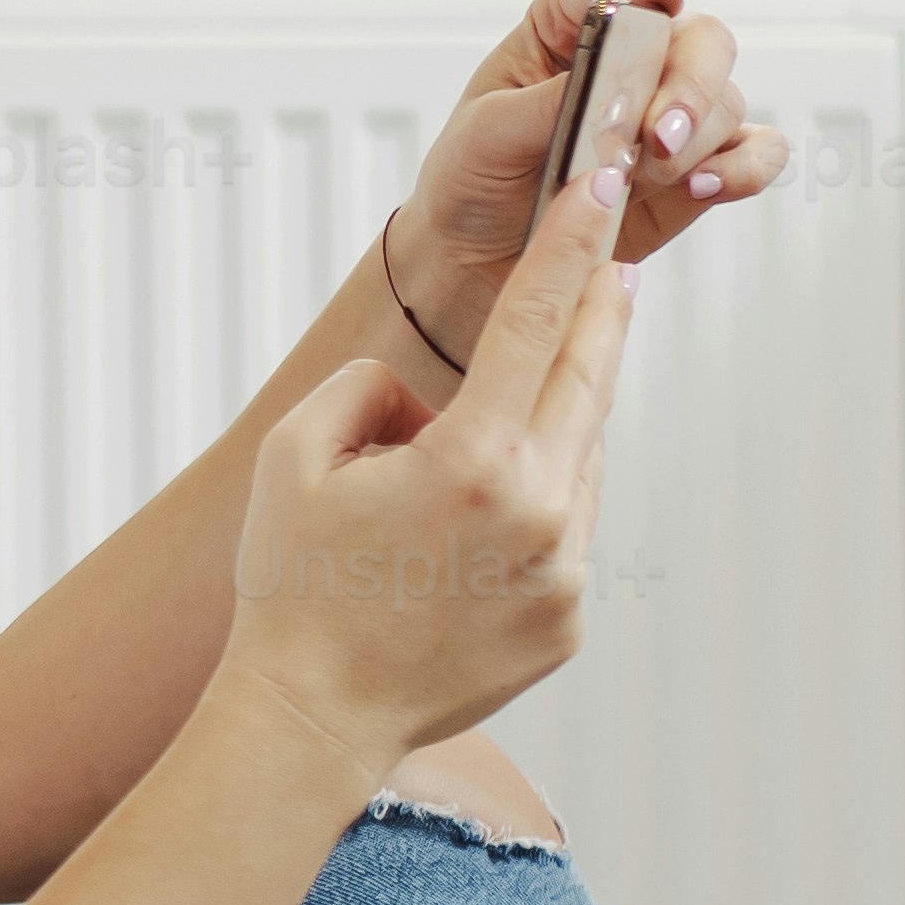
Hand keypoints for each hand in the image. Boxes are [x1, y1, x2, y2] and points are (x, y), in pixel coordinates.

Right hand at [228, 131, 638, 768]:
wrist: (312, 716)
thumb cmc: (292, 584)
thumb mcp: (296, 455)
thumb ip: (370, 390)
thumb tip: (432, 396)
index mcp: (471, 460)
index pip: (539, 321)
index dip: (572, 244)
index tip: (604, 188)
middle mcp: (538, 513)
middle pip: (588, 378)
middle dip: (600, 310)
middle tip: (611, 255)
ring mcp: (563, 572)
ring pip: (580, 458)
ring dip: (551, 424)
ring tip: (473, 444)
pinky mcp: (568, 618)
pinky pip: (567, 530)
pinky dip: (536, 506)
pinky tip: (471, 533)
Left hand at [383, 0, 784, 368]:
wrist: (472, 261)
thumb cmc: (471, 180)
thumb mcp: (487, 133)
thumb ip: (548, 105)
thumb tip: (610, 89)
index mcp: (568, 32)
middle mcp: (631, 67)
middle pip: (696, 39)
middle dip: (688, 80)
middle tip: (657, 131)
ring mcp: (668, 120)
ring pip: (725, 102)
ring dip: (697, 136)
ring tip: (648, 174)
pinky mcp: (694, 174)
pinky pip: (753, 155)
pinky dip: (743, 167)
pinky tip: (705, 186)